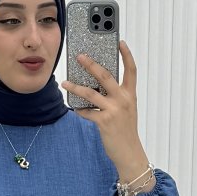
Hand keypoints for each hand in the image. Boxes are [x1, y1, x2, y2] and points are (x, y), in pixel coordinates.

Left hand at [61, 40, 144, 170]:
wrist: (129, 153)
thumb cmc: (126, 131)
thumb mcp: (126, 110)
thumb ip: (116, 97)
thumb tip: (97, 86)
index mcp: (130, 95)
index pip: (131, 70)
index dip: (126, 55)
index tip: (120, 42)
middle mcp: (123, 100)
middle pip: (106, 76)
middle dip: (91, 64)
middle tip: (80, 56)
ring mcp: (114, 110)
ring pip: (91, 93)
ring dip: (75, 87)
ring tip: (65, 82)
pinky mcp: (104, 122)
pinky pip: (87, 112)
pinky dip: (79, 109)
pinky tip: (73, 107)